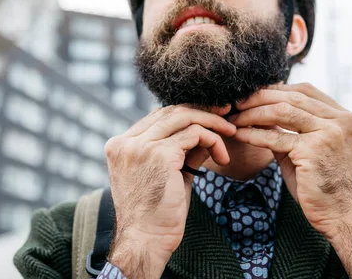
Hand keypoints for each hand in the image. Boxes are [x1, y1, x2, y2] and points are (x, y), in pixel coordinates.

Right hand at [105, 104, 235, 277]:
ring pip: (184, 117)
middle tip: (227, 115)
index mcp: (120, 145)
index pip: (158, 116)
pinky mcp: (159, 154)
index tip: (212, 117)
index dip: (187, 113)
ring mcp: (140, 146)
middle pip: (171, 111)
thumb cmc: (157, 213)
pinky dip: (214, 141)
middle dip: (203, 110)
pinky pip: (195, 134)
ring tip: (231, 133)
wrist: (147, 241)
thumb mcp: (168, 173)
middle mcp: (126, 142)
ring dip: (213, 123)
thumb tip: (206, 130)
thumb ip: (182, 149)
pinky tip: (223, 158)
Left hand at [229, 83, 351, 274]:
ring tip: (235, 118)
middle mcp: (340, 120)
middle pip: (292, 97)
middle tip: (237, 103)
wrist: (339, 214)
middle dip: (260, 98)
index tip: (253, 96)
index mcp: (343, 116)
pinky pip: (276, 136)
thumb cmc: (321, 183)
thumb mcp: (308, 147)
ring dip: (253, 113)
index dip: (276, 90)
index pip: (304, 90)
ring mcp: (329, 133)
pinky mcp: (313, 149)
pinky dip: (254, 134)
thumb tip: (261, 109)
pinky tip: (240, 134)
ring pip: (282, 111)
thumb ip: (290, 127)